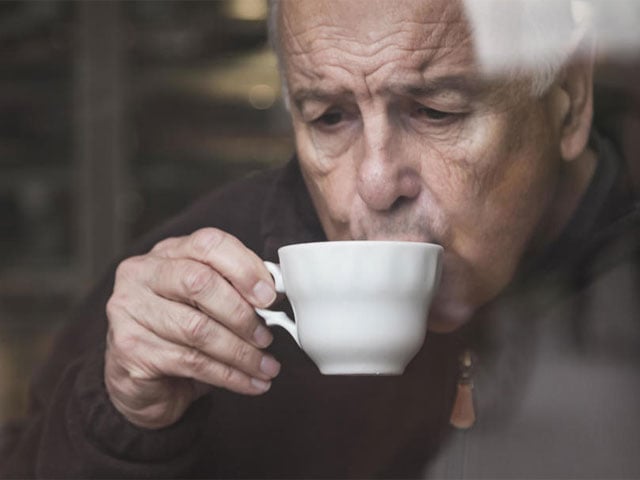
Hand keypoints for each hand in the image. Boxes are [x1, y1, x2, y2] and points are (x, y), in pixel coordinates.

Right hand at [104, 228, 279, 428]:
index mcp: (167, 253)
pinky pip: (191, 362)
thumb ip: (235, 289)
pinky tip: (250, 382)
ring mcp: (130, 310)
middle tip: (266, 336)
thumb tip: (274, 294)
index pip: (208, 244)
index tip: (269, 296)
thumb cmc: (180, 332)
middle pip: (199, 282)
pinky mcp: (131, 349)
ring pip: (197, 329)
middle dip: (241, 313)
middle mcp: (142, 274)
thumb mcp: (207, 302)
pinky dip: (229, 375)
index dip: (244, 268)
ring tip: (266, 366)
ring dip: (241, 352)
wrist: (141, 381)